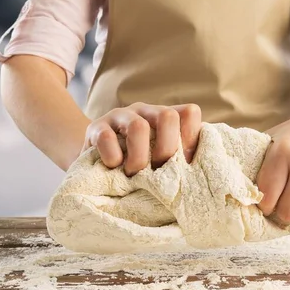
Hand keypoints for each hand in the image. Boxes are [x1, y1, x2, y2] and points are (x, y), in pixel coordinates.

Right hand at [82, 103, 201, 175]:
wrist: (94, 163)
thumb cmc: (134, 165)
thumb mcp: (157, 160)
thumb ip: (175, 160)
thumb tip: (195, 178)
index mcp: (164, 117)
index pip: (189, 113)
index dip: (191, 138)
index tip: (184, 163)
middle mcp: (145, 111)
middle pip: (167, 116)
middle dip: (166, 150)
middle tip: (157, 171)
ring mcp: (120, 116)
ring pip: (138, 127)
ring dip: (139, 158)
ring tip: (133, 174)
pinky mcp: (96, 127)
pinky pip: (107, 138)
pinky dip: (113, 158)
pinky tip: (113, 167)